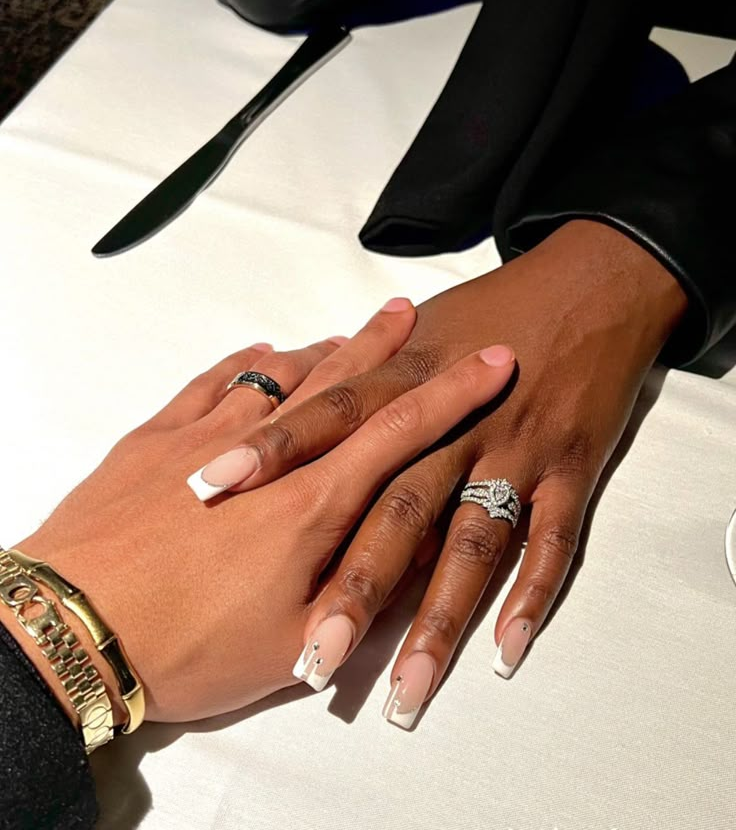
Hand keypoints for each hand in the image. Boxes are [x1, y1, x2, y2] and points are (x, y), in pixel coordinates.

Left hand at [8, 303, 513, 725]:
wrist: (68, 630)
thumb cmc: (185, 651)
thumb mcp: (286, 649)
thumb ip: (353, 596)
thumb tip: (404, 563)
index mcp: (312, 504)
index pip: (401, 429)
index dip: (453, 393)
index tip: (490, 360)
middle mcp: (271, 453)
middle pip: (343, 382)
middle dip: (385, 344)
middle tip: (412, 311)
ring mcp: (208, 434)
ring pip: (282, 375)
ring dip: (324, 349)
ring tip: (352, 330)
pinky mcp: (155, 439)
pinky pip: (214, 381)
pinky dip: (247, 363)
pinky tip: (261, 353)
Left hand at [198, 220, 687, 726]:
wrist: (599, 284)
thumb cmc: (500, 307)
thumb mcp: (423, 335)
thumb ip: (376, 384)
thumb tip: (308, 440)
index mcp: (410, 377)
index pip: (330, 418)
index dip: (274, 453)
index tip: (218, 498)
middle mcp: (461, 420)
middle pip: (400, 506)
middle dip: (360, 585)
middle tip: (318, 659)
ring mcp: (521, 448)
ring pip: (473, 542)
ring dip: (441, 620)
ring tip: (407, 693)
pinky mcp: (576, 468)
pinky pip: (556, 541)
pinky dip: (533, 592)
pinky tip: (505, 650)